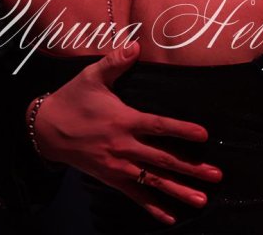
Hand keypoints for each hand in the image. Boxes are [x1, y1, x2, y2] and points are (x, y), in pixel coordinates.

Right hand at [32, 42, 220, 224]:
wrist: (45, 130)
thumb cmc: (72, 100)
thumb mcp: (92, 77)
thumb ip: (116, 62)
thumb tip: (135, 45)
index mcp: (123, 121)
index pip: (158, 126)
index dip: (181, 130)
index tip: (204, 135)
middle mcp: (123, 146)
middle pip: (162, 159)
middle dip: (191, 168)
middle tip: (216, 175)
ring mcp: (118, 166)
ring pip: (153, 181)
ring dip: (179, 191)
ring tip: (202, 200)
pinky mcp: (111, 178)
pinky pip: (134, 195)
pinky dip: (152, 207)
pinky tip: (171, 217)